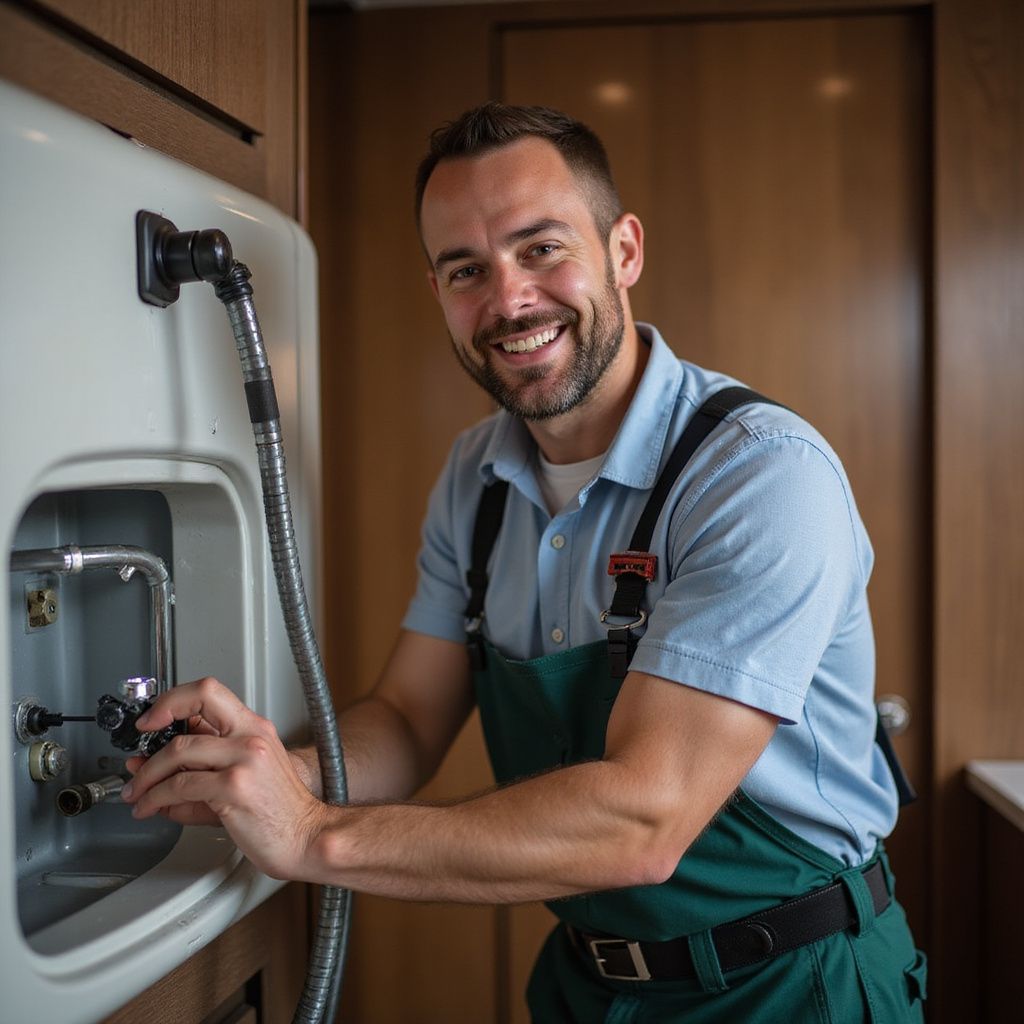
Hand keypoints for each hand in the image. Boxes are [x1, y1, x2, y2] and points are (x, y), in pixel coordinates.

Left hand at [121, 677, 327, 880]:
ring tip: (138, 792)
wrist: (307, 837)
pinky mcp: (234, 787)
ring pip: (178, 751)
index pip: (210, 691)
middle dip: (158, 717)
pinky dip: (156, 798)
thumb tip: (151, 764)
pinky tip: (151, 807)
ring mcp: (245, 760)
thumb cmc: (280, 811)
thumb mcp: (246, 774)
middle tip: (139, 743)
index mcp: (255, 728)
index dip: (175, 699)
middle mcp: (252, 737)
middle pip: (198, 701)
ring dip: (147, 775)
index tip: (154, 718)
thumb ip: (201, 765)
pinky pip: (181, 786)